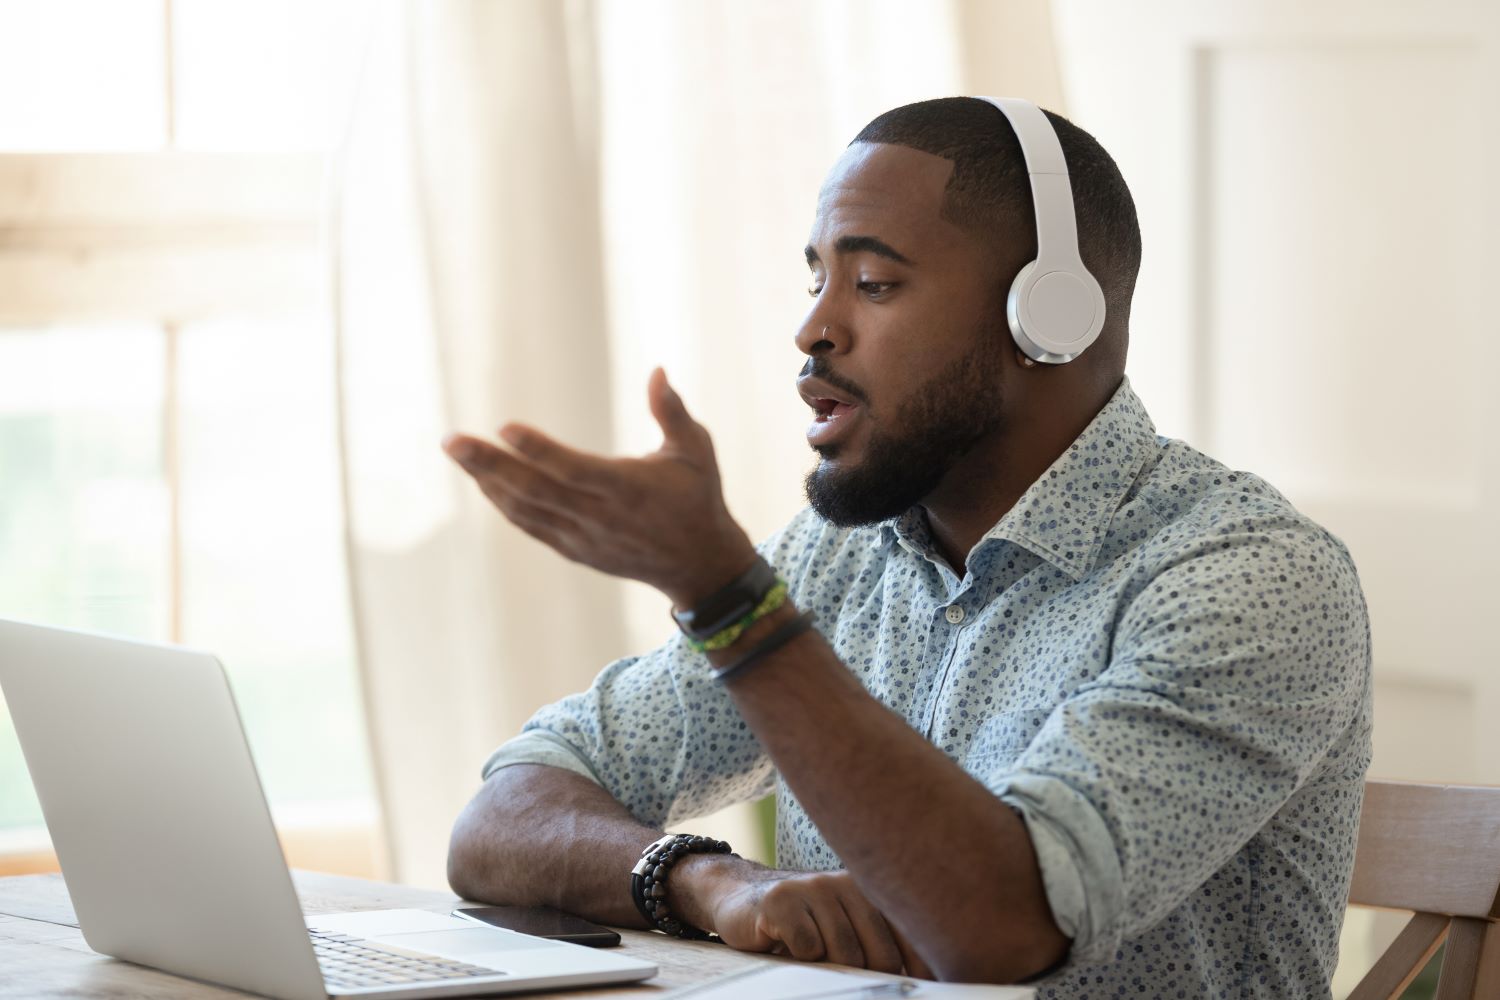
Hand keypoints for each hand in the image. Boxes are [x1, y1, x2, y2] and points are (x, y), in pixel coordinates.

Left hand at [443, 368, 756, 606]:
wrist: (698, 564)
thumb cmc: (697, 497)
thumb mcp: (696, 451)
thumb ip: (672, 411)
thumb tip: (657, 370)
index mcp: (630, 489)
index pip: (575, 469)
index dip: (538, 450)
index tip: (504, 427)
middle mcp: (601, 517)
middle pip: (536, 490)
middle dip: (490, 465)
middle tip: (452, 440)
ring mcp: (584, 538)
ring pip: (526, 510)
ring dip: (488, 482)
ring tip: (458, 453)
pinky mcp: (575, 550)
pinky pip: (531, 526)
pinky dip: (504, 504)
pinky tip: (483, 481)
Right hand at [676, 857, 932, 976]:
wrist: (741, 897)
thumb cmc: (801, 924)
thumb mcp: (843, 928)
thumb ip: (877, 946)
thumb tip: (917, 982)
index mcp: (868, 890)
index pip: (909, 935)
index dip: (918, 969)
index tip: (920, 988)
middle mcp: (845, 883)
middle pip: (880, 953)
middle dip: (872, 979)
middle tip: (854, 984)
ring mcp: (813, 889)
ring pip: (845, 953)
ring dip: (832, 971)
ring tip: (816, 962)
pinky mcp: (781, 900)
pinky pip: (808, 947)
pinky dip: (802, 959)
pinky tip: (789, 948)